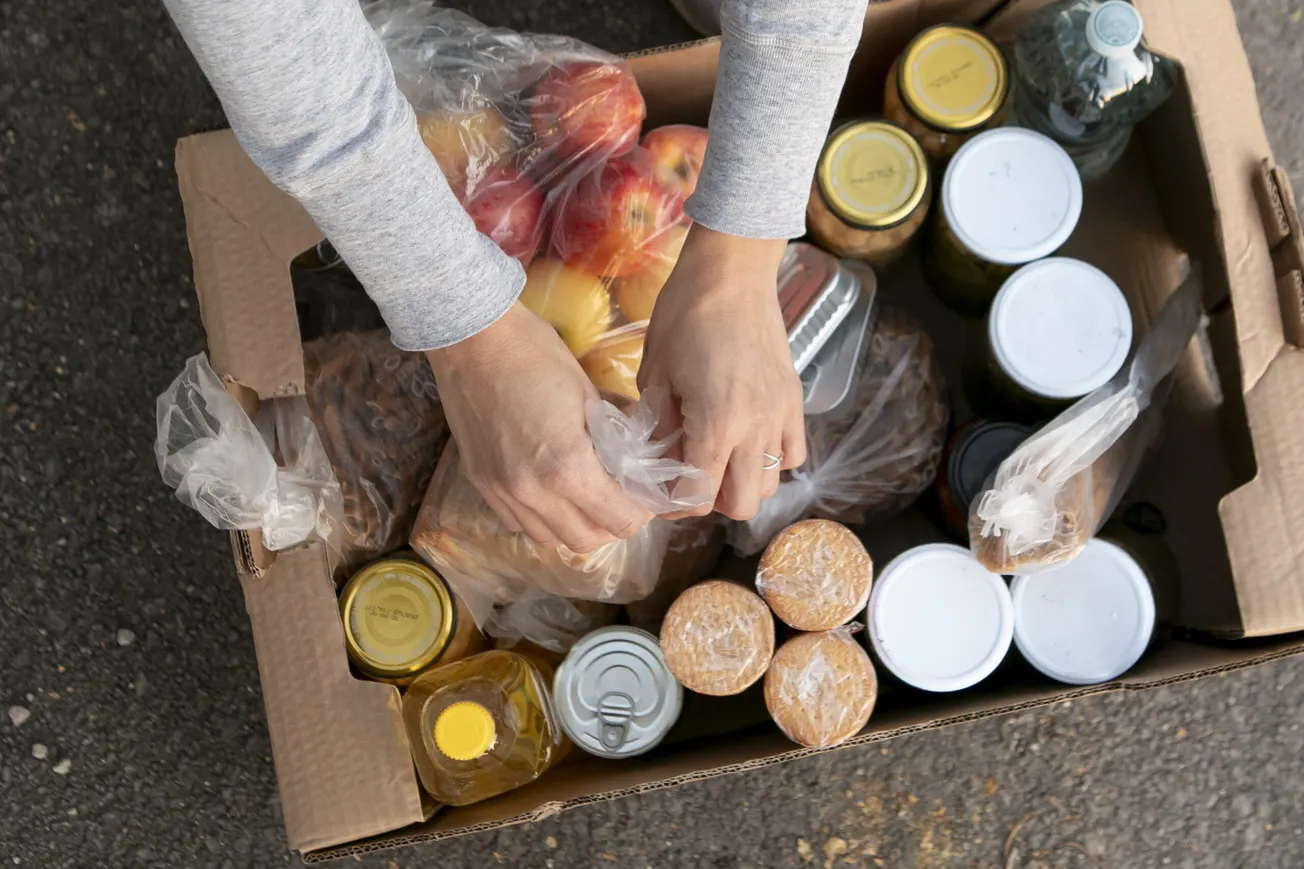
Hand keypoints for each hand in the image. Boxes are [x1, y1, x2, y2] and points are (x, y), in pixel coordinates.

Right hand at [427, 302, 652, 551]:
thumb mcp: (589, 394)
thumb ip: (613, 438)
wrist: (472, 339)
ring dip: (575, 525)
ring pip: (550, 539)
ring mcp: (502, 492)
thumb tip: (635, 461)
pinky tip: (550, 491)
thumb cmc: (536, 354)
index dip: (641, 511)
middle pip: (587, 540)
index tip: (644, 493)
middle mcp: (532, 492)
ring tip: (586, 497)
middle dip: (612, 523)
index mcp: (567, 467)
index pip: (620, 520)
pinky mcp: (480, 484)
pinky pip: (518, 523)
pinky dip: (541, 518)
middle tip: (621, 496)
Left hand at [638, 224, 806, 520]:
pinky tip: (748, 440)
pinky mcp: (795, 400)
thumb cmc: (683, 315)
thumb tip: (659, 459)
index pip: (699, 496)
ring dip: (741, 482)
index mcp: (716, 423)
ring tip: (718, 458)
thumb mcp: (656, 374)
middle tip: (688, 476)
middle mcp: (755, 427)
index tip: (660, 490)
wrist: (732, 272)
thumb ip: (659, 426)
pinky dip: (772, 459)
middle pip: (742, 504)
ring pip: (770, 484)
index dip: (675, 503)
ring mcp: (780, 415)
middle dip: (711, 501)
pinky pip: (793, 453)